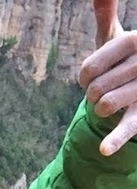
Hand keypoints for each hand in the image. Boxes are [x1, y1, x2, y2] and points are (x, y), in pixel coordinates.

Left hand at [78, 0, 136, 155]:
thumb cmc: (125, 58)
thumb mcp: (116, 37)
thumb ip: (105, 13)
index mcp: (134, 42)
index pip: (87, 69)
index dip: (84, 77)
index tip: (95, 75)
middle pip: (93, 89)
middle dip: (92, 93)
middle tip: (108, 88)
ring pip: (103, 106)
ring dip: (100, 109)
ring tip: (114, 101)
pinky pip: (128, 128)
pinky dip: (115, 140)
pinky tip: (104, 149)